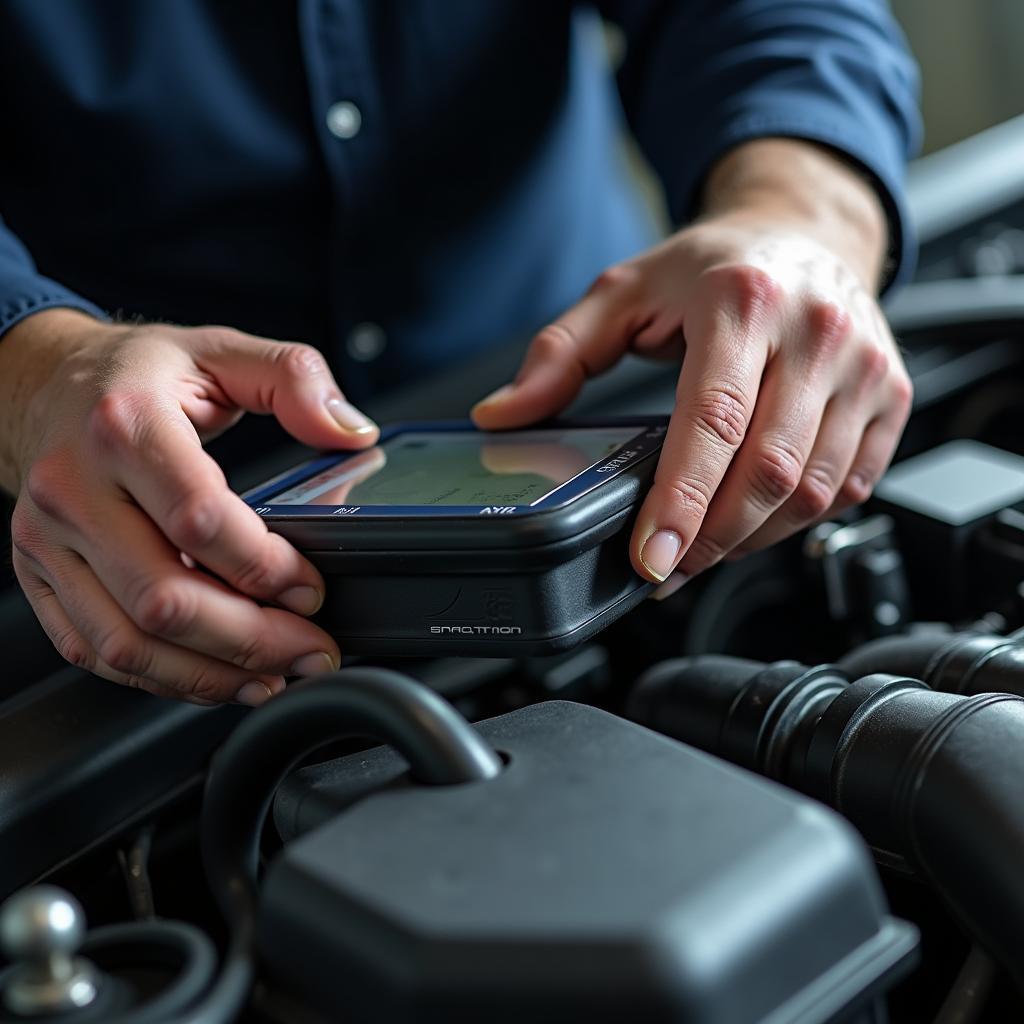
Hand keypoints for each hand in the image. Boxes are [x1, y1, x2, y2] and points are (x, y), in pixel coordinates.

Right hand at [2, 310, 378, 703]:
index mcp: (124, 425)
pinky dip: (162, 678)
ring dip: (211, 675)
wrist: (41, 385)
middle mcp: (73, 487)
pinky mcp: (40, 577)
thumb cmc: (134, 374)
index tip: (312, 589)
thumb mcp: (221, 351)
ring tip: (275, 676)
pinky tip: (216, 675)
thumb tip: (350, 430)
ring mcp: (48, 540)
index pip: (199, 521)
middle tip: (312, 650)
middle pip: (164, 599)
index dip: (266, 568)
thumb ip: (295, 378)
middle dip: (252, 641)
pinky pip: (96, 650)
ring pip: (127, 641)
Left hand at [473, 141, 911, 588]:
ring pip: (812, 491)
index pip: (714, 422)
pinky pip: (849, 488)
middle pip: (768, 471)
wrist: (805, 233)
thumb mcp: (621, 294)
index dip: (680, 502)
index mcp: (743, 301)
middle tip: (665, 567)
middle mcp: (817, 331)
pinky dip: (796, 522)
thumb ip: (558, 356)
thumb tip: (501, 415)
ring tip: (700, 549)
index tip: (650, 558)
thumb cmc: (714, 268)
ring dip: (749, 539)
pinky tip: (753, 522)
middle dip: (711, 538)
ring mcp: (865, 367)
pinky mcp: (891, 397)